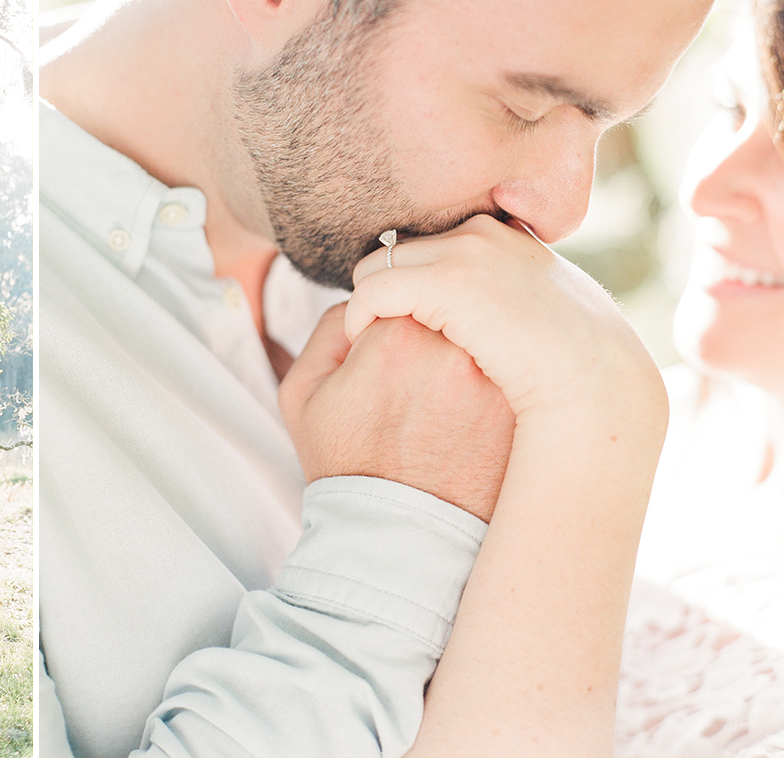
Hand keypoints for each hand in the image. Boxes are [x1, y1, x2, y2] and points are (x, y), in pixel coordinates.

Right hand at [280, 304, 514, 521]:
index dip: (389, 319)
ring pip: (485, 335)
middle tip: (418, 381)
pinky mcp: (525, 411)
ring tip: (445, 399)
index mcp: (394, 335)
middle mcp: (453, 351)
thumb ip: (330, 326)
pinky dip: (499, 381)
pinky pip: (514, 371)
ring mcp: (497, 381)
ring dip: (470, 352)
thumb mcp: (303, 392)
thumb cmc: (345, 462)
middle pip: (448, 308)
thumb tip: (370, 298)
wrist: (397, 538)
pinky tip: (471, 417)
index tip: (386, 358)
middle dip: (434, 332)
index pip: (403, 291)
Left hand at [345, 214, 665, 434]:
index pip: (433, 241)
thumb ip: (516, 294)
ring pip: (378, 265)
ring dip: (368, 302)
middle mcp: (484, 233)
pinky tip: (360, 344)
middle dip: (386, 287)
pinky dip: (358, 316)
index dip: (412, 278)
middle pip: (400, 249)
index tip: (402, 317)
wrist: (596, 390)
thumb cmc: (580, 370)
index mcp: (506, 235)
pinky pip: (372, 291)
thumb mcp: (553, 317)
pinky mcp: (445, 282)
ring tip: (367, 340)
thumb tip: (492, 299)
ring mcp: (466, 254)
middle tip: (375, 331)